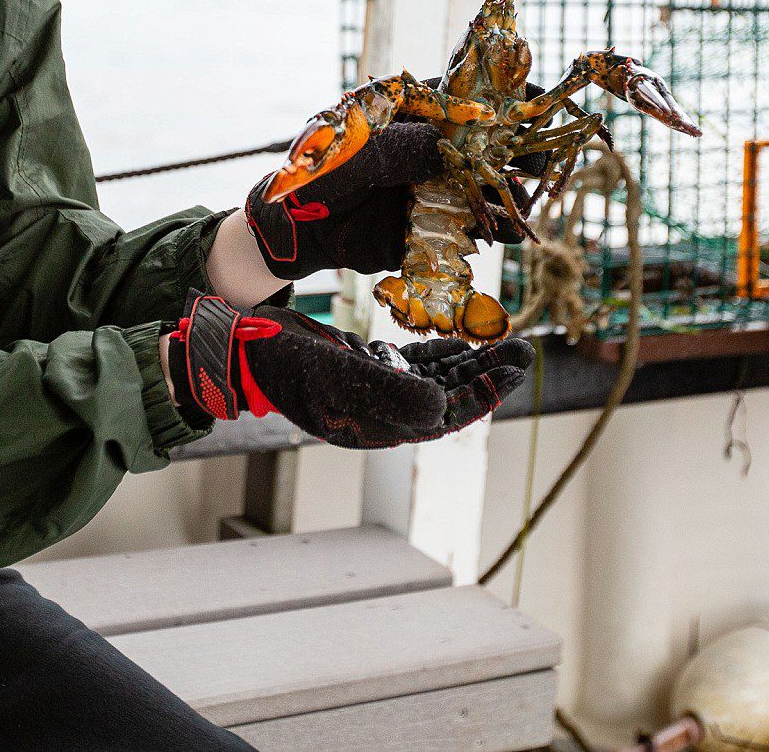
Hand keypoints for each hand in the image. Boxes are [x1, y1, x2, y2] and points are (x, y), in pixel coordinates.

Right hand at [162, 292, 534, 447]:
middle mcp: (379, 413)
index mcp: (375, 427)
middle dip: (487, 376)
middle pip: (448, 397)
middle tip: (525, 353)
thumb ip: (391, 392)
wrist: (243, 344)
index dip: (480, 396)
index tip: (512, 374)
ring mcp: (373, 389)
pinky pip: (414, 363)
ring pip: (436, 378)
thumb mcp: (338, 374)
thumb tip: (444, 409)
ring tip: (509, 344)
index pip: (442, 417)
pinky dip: (441, 352)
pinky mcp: (366, 366)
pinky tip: (464, 340)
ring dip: (472, 362)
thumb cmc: (285, 361)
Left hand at [244, 119, 540, 280]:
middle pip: (488, 142)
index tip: (538, 100)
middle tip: (543, 160)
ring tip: (528, 201)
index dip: (506, 95)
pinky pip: (468, 227)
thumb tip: (448, 149)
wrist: (293, 229)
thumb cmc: (315, 173)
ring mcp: (434, 186)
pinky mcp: (431, 226)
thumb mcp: (354, 153)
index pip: (468, 95)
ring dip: (510, 192)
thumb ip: (399, 150)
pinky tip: (511, 233)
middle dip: (520, 148)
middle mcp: (430, 147)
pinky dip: (491, 230)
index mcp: (413, 113)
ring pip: (484, 185)